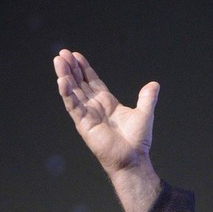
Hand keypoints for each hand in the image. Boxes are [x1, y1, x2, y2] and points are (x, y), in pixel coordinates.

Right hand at [54, 49, 160, 211]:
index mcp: (107, 103)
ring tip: (58, 60)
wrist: (133, 158)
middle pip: (79, 83)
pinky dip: (67, 93)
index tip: (75, 55)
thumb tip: (154, 84)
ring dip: (65, 76)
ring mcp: (87, 115)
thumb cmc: (137, 140)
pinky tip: (62, 80)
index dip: (84, 69)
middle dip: (71, 68)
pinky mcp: (83, 124)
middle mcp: (95, 107)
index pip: (92, 82)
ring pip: (73, 91)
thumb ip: (147, 98)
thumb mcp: (145, 114)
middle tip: (62, 53)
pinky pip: (73, 106)